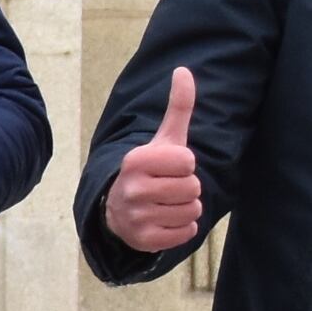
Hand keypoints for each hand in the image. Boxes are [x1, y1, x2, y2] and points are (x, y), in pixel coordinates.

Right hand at [104, 63, 202, 253]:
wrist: (119, 210)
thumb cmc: (150, 170)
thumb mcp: (163, 139)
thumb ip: (178, 107)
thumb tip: (183, 70)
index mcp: (135, 160)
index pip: (188, 162)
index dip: (185, 165)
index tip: (168, 167)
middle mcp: (132, 188)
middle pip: (192, 188)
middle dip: (187, 188)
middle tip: (167, 188)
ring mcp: (136, 216)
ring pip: (192, 211)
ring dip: (186, 208)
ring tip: (166, 204)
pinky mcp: (143, 240)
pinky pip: (186, 233)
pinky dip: (181, 228)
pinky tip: (164, 221)